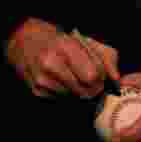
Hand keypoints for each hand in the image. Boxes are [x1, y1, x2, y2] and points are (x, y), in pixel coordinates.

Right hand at [4, 18, 119, 98]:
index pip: (92, 76)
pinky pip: (62, 101)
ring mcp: (41, 80)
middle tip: (91, 81)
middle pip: (85, 91)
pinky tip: (62, 82)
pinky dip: (67, 94)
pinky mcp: (36, 91)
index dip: (100, 78)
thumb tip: (116, 79)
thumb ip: (106, 57)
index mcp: (65, 47)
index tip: (100, 75)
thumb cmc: (59, 40)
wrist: (24, 40)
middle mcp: (51, 64)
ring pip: (74, 98)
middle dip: (93, 89)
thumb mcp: (84, 40)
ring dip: (80, 92)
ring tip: (74, 78)